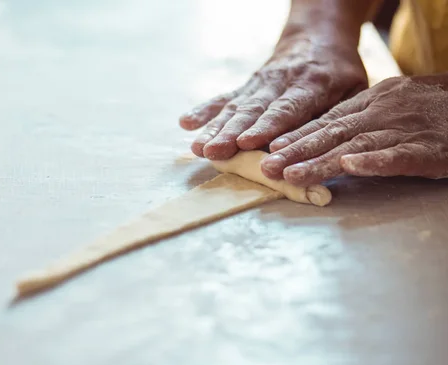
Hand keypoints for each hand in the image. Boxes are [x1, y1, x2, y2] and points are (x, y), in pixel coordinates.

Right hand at [179, 36, 367, 159]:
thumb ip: (335, 117)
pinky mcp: (245, 88)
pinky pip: (222, 99)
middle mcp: (280, 83)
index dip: (266, 126)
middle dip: (231, 132)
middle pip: (253, 111)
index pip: (287, 109)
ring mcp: (258, 85)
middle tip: (215, 151)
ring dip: (214, 129)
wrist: (317, 38)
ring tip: (198, 148)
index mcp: (312, 84)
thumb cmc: (339, 74)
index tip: (246, 142)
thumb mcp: (353, 91)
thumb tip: (320, 153)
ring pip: (235, 108)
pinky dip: (204, 111)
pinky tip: (186, 123)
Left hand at [261, 75, 447, 185]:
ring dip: (321, 161)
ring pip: (356, 146)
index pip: (326, 121)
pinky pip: (398, 156)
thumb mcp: (390, 105)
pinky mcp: (428, 148)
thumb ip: (358, 121)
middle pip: (332, 133)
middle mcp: (381, 113)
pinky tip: (349, 167)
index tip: (271, 149)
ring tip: (292, 174)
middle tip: (267, 167)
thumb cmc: (431, 108)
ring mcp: (404, 129)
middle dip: (296, 151)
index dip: (298, 136)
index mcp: (371, 102)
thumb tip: (320, 140)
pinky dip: (373, 162)